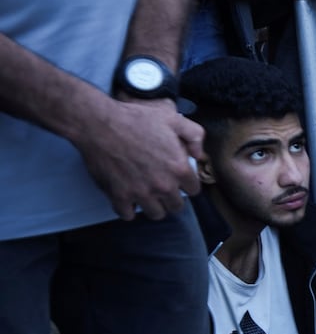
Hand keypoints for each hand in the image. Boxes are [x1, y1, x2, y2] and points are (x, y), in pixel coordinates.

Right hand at [78, 97, 202, 220]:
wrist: (99, 123)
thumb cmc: (135, 119)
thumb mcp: (173, 118)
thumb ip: (194, 135)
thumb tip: (199, 155)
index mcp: (179, 169)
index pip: (193, 190)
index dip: (185, 184)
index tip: (176, 179)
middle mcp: (163, 185)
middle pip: (176, 206)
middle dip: (170, 197)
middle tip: (160, 187)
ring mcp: (141, 193)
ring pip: (156, 214)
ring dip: (152, 206)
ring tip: (146, 194)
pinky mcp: (119, 196)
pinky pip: (128, 215)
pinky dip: (127, 209)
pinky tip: (127, 198)